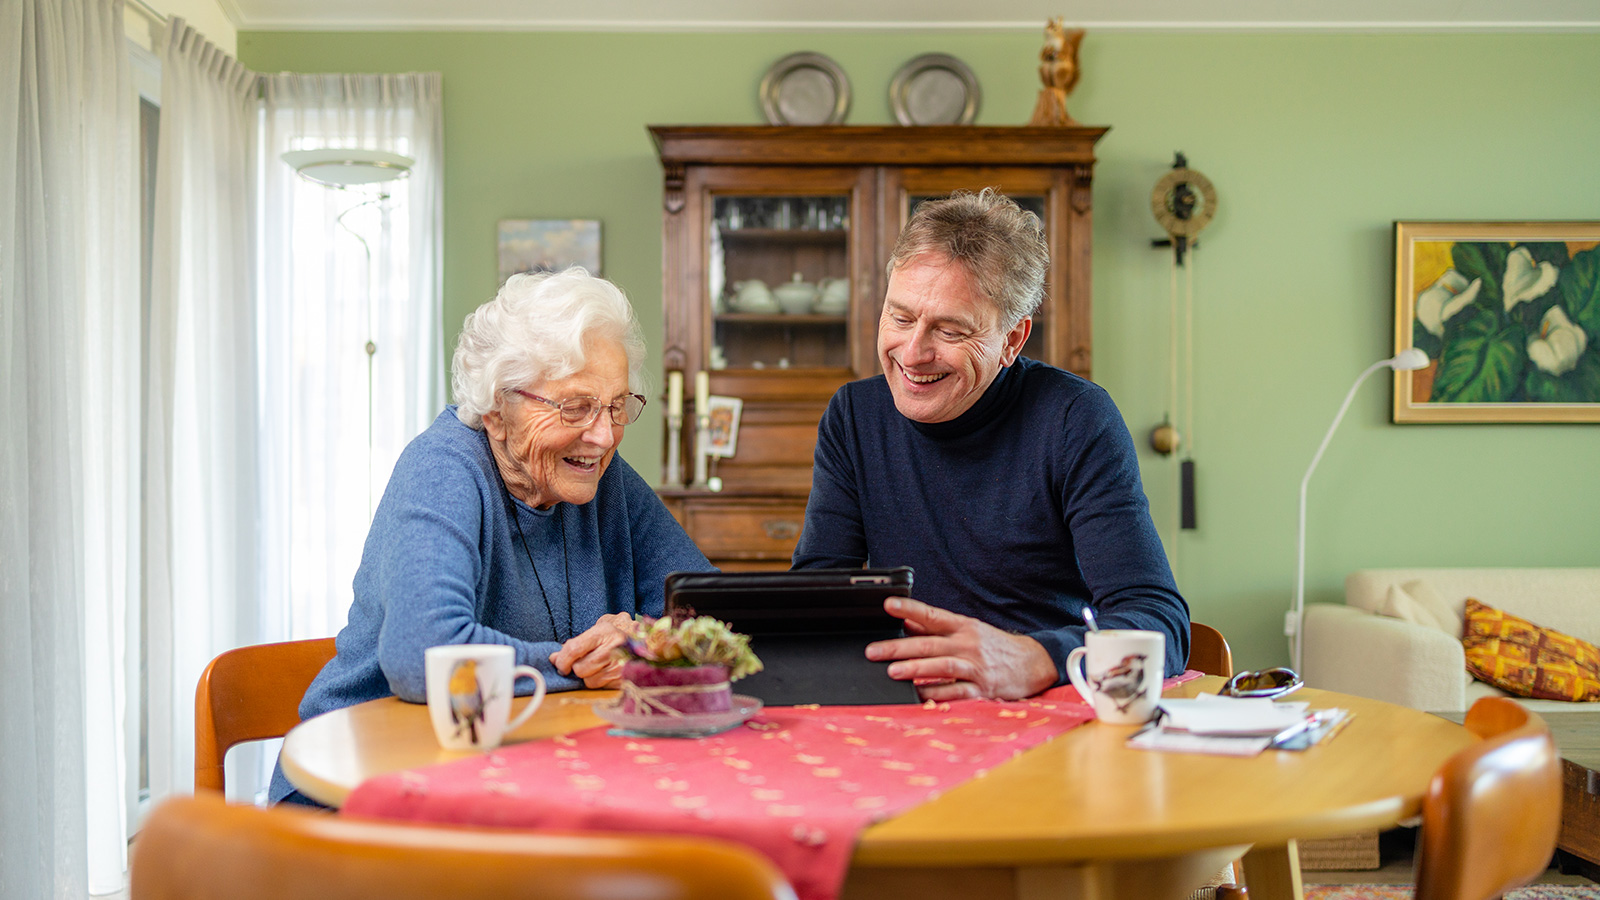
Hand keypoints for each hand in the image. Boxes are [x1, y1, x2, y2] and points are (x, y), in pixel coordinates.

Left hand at [549, 612, 632, 687]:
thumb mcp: (596, 633)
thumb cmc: (613, 638)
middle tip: (583, 663)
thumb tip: (553, 658)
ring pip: (589, 681)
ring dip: (588, 677)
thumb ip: (573, 645)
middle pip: (580, 668)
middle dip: (576, 669)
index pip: (574, 649)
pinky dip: (598, 682)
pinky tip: (605, 673)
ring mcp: (621, 666)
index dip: (562, 660)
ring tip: (597, 667)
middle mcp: (614, 649)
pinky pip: (600, 687)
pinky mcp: (624, 680)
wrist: (644, 644)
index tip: (560, 665)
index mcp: (604, 632)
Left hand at [865, 597, 1057, 700]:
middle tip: (874, 651)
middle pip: (930, 644)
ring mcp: (975, 667)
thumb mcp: (968, 630)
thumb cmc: (994, 646)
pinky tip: (919, 696)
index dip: (909, 609)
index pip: (932, 615)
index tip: (888, 604)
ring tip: (892, 671)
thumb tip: (906, 622)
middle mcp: (968, 644)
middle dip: (899, 647)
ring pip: (942, 666)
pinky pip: (957, 692)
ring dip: (915, 669)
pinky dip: (938, 694)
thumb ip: (936, 628)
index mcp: (963, 627)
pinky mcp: (982, 689)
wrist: (1033, 663)